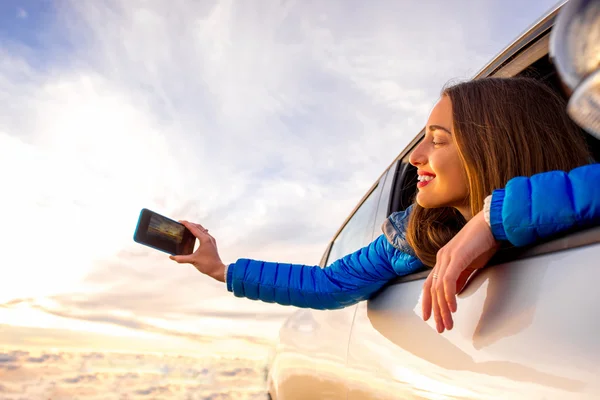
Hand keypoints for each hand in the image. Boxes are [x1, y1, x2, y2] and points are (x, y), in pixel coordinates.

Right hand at [169, 221, 226, 281]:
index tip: (180, 221)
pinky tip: (194, 235)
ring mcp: (211, 240)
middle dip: (190, 224)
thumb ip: (181, 258)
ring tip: (186, 228)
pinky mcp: (212, 243)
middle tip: (181, 224)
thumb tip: (171, 257)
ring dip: (194, 227)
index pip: (194, 229)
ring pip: (202, 229)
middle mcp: (209, 238)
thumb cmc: (207, 265)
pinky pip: (205, 233)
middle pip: (198, 227)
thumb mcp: (193, 260)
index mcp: (204, 239)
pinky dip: (198, 232)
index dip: (186, 224)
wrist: (217, 270)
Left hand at [422, 211, 500, 332]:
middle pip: (432, 290)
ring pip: (439, 288)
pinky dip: (449, 296)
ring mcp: (447, 257)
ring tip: (448, 323)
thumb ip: (461, 278)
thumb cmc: (483, 242)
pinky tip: (453, 308)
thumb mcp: (470, 264)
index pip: (429, 285)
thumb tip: (455, 293)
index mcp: (443, 260)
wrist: (492, 223)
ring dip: (443, 308)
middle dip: (436, 311)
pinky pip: (449, 281)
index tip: (431, 319)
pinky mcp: (457, 257)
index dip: (428, 303)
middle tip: (441, 328)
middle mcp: (441, 259)